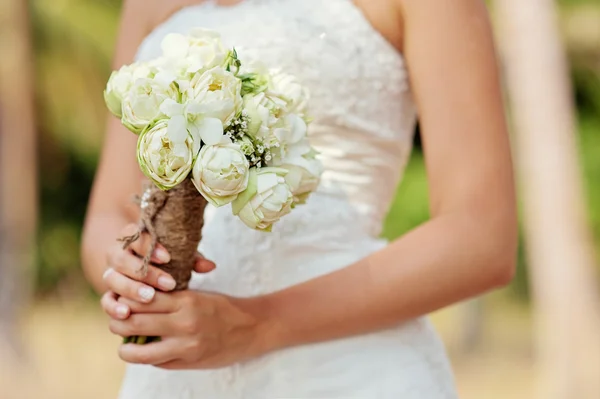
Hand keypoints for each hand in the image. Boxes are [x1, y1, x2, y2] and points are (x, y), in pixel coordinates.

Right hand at [101, 223, 215, 319]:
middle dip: (145, 272)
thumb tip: (210, 266)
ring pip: (112, 278)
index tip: (168, 257)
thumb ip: (191, 258)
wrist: (141, 265)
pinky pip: (105, 299)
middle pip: (122, 259)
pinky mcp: (109, 293)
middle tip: (168, 284)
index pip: (136, 236)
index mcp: (134, 237)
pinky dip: (113, 307)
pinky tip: (126, 313)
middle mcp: (118, 254)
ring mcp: (111, 273)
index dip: (150, 246)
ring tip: (150, 298)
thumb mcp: (179, 255)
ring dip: (131, 289)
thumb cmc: (167, 259)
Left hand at [108, 290, 273, 368]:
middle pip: (134, 322)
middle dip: (118, 323)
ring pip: (139, 351)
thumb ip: (170, 301)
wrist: (253, 328)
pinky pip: (158, 363)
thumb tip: (137, 306)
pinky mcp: (190, 362)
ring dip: (126, 349)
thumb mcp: (198, 295)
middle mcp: (184, 322)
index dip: (125, 300)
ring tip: (125, 346)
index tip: (120, 301)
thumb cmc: (224, 308)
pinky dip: (147, 359)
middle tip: (116, 322)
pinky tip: (147, 353)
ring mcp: (186, 345)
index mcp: (186, 299)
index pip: (142, 298)